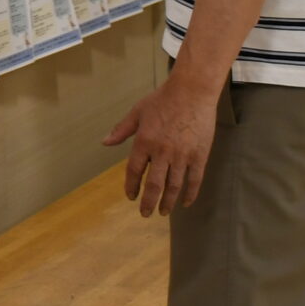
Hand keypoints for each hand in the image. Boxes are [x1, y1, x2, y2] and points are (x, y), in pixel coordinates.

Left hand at [103, 76, 218, 217]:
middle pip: (154, 185)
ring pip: (174, 186)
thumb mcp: (137, 112)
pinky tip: (185, 203)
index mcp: (144, 141)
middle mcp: (162, 151)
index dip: (132, 186)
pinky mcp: (200, 155)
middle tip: (145, 213)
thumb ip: (121, 130)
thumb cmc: (162, 100)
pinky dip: (190, 194)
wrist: (192, 92)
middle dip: (148, 202)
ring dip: (168, 202)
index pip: (135, 171)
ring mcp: (182, 155)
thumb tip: (105, 142)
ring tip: (163, 212)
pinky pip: (195, 180)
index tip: (131, 197)